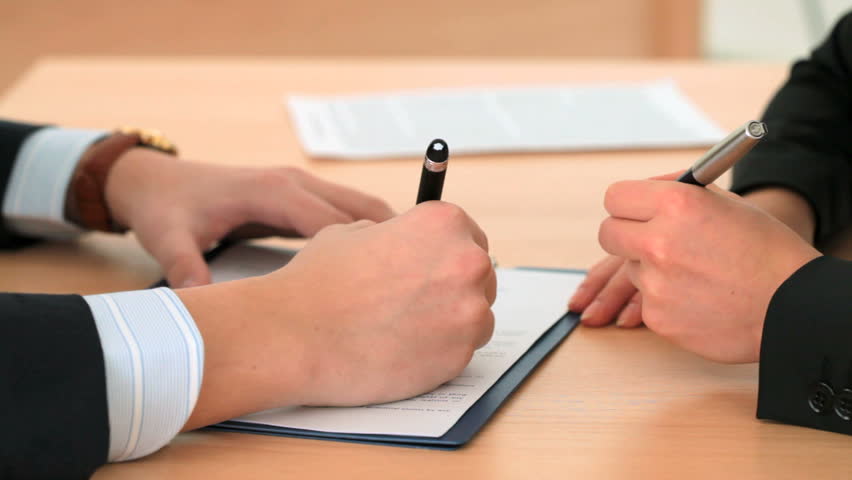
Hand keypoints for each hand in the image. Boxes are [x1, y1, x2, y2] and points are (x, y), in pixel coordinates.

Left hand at [104, 148, 393, 286]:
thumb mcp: (171, 239)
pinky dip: (370, 233)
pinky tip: (382, 262)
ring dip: (387, 234)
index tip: (395, 278)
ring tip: (413, 272)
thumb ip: (186, 268)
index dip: (365, 248)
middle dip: (393, 239)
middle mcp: (293, 183)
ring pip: (360, 208)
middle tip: (421, 276)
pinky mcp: (298, 195)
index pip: (331, 220)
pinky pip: (346, 213)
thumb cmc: (167, 208)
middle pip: (359, 208)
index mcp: (271, 192)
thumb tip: (203, 304)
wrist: (155, 180)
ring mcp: (299, 185)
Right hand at [178, 202, 496, 427]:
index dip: (447, 252)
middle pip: (479, 275)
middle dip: (453, 287)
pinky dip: (440, 353)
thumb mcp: (352, 232)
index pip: (468, 235)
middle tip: (418, 302)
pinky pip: (463, 352)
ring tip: (406, 329)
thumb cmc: (317, 281)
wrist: (295, 334)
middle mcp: (466, 262)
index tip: (435, 266)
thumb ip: (392, 234)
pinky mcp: (460, 356)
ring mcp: (468, 312)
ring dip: (451, 322)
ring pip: (476, 317)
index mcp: (443, 223)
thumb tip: (405, 245)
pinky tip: (404, 350)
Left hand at [597, 178, 819, 362]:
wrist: (794, 307)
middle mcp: (659, 241)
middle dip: (624, 235)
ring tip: (695, 274)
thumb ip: (678, 193)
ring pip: (629, 269)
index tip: (634, 212)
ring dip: (651, 270)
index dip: (626, 205)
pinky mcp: (657, 316)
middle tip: (647, 241)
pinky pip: (647, 301)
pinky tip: (700, 298)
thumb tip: (645, 190)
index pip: (616, 196)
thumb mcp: (726, 204)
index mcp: (677, 204)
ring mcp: (655, 282)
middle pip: (607, 232)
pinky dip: (666, 300)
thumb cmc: (766, 252)